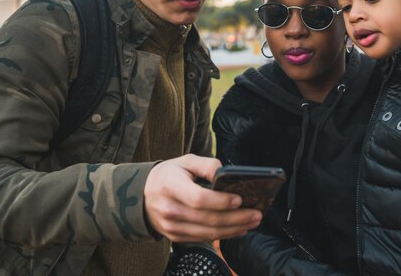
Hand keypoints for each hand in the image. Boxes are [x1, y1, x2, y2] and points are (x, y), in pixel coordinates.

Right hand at [144, 154, 261, 241]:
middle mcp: (168, 209)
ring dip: (234, 229)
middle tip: (256, 214)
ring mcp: (170, 226)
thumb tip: (227, 174)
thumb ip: (207, 165)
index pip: (198, 198)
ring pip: (208, 232)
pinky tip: (238, 229)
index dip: (221, 201)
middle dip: (236, 218)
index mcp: (169, 186)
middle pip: (207, 218)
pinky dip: (223, 235)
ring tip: (252, 221)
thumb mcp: (185, 161)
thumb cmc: (169, 174)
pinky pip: (203, 238)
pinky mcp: (175, 236)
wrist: (143, 194)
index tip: (240, 199)